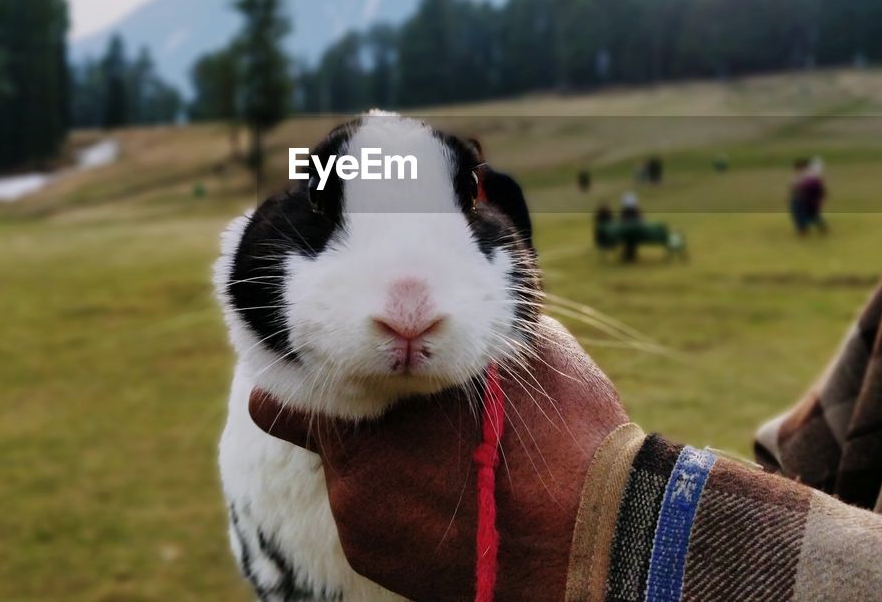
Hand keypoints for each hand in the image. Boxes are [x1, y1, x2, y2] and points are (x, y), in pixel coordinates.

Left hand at [248, 316, 628, 600]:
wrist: (597, 544)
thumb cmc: (567, 441)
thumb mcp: (529, 352)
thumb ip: (470, 336)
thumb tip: (457, 317)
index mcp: (379, 402)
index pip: (284, 397)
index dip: (306, 384)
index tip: (334, 377)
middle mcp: (355, 466)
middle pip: (327, 438)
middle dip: (360, 425)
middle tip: (411, 422)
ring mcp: (363, 522)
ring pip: (355, 481)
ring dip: (387, 468)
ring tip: (452, 467)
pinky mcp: (381, 565)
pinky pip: (377, 522)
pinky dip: (405, 510)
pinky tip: (458, 504)